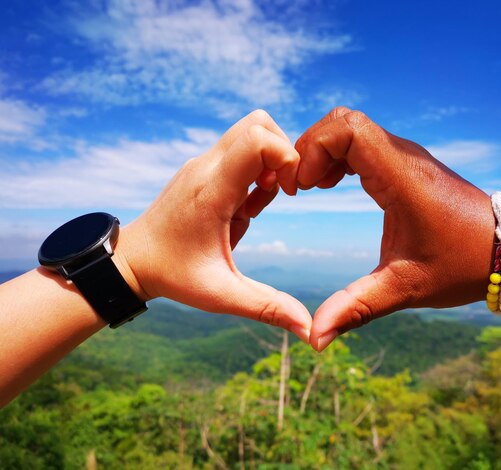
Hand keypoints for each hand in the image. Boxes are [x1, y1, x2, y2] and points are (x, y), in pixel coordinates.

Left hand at [115, 110, 310, 340]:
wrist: (130, 262)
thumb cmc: (173, 276)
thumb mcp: (221, 295)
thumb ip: (267, 307)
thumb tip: (309, 330)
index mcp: (212, 191)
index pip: (258, 139)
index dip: (286, 159)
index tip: (286, 194)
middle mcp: (206, 168)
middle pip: (258, 122)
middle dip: (282, 152)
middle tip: (278, 192)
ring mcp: (202, 165)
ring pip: (250, 131)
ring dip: (268, 162)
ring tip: (258, 204)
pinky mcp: (202, 169)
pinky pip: (238, 151)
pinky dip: (254, 170)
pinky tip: (245, 206)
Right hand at [296, 107, 495, 350]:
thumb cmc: (462, 264)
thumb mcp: (405, 288)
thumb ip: (357, 308)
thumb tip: (315, 338)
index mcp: (400, 177)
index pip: (347, 130)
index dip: (315, 150)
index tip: (305, 188)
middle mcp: (403, 157)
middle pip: (343, 121)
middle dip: (312, 148)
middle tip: (301, 187)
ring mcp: (406, 157)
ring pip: (353, 128)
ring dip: (325, 151)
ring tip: (313, 187)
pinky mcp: (407, 165)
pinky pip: (364, 142)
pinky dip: (340, 156)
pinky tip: (333, 184)